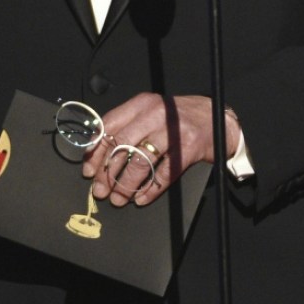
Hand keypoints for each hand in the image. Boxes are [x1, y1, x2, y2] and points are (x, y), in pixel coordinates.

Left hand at [81, 93, 239, 207]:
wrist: (214, 118)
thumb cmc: (176, 119)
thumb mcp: (150, 113)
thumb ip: (127, 126)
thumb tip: (97, 155)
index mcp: (140, 104)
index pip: (109, 126)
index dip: (95, 150)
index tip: (88, 170)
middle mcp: (155, 115)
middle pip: (122, 146)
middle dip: (107, 172)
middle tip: (99, 190)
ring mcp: (172, 132)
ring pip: (140, 162)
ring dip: (125, 185)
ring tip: (118, 199)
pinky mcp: (188, 149)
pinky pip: (163, 174)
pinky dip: (150, 190)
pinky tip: (140, 199)